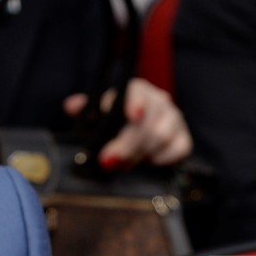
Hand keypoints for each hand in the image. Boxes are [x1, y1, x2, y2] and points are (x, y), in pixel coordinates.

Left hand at [63, 78, 190, 169]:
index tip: (133, 116)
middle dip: (127, 144)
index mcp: (136, 90)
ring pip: (161, 137)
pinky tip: (146, 163)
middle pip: (147, 122)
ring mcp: (174, 119)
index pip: (137, 92)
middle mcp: (159, 101)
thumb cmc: (111, 123)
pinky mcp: (184, 139)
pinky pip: (178, 150)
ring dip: (138, 154)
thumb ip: (84, 110)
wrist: (134, 137)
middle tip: (107, 161)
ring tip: (120, 165)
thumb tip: (71, 106)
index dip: (135, 103)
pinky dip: (161, 159)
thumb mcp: (94, 115)